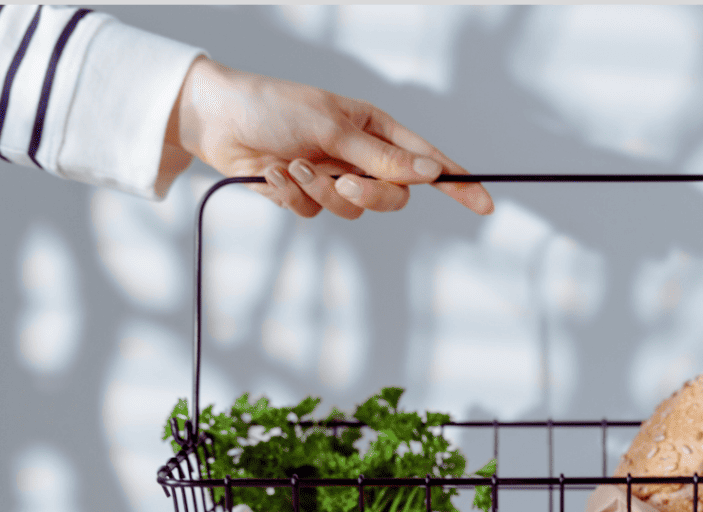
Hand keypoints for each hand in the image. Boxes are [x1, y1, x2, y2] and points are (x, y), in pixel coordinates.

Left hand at [164, 56, 492, 219]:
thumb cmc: (274, 106)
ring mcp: (334, 178)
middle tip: (342, 182)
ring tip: (291, 167)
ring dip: (320, 194)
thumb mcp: (333, 127)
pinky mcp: (306, 197)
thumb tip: (429, 172)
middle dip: (368, 196)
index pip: (426, 160)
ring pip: (352, 211)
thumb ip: (380, 156)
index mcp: (375, 129)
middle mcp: (360, 157)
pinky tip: (270, 172)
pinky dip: (292, 197)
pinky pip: (315, 215)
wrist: (217, 119)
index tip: (485, 203)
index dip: (457, 183)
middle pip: (393, 197)